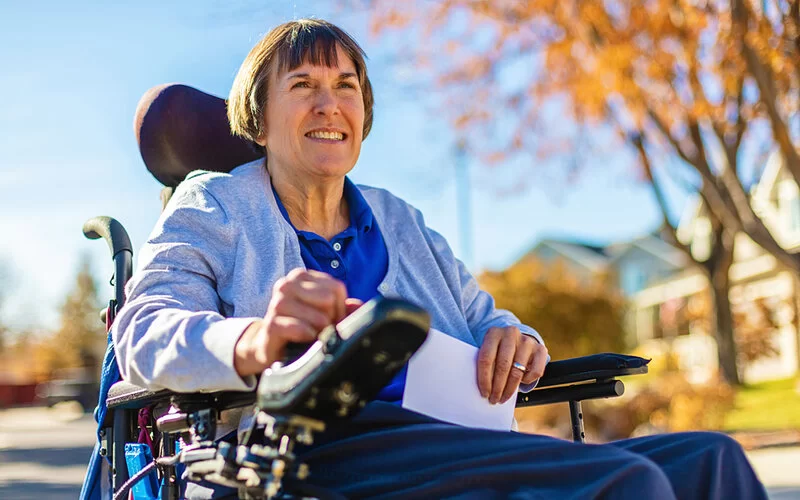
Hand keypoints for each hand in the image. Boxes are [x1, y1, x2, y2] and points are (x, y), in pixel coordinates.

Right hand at [234, 269, 362, 376]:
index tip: (328, 319)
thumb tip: (359, 306)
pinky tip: (304, 340)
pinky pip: (301, 329)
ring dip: (320, 331)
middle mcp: (286, 284)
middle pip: (329, 299)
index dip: (338, 308)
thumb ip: (344, 308)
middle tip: (317, 328)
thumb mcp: (324, 314)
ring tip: (310, 335)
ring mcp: (277, 303)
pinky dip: (308, 337)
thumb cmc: (300, 326)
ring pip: (319, 316)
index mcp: (300, 276)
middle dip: (329, 319)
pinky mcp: (271, 325)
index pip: (336, 287)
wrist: (269, 346)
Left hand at [477, 326, 547, 404]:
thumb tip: (483, 388)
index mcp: (494, 333)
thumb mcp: (489, 351)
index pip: (486, 359)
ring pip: (517, 371)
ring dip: (509, 389)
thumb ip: (485, 364)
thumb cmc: (499, 351)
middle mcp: (510, 334)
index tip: (484, 393)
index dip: (484, 379)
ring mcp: (527, 341)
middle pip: (503, 366)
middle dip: (497, 387)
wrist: (518, 340)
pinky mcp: (540, 349)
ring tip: (503, 398)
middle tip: (494, 400)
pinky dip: (527, 381)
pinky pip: (535, 372)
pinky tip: (520, 383)